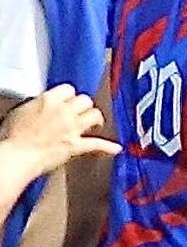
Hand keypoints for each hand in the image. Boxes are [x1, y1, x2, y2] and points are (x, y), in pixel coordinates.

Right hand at [0, 85, 118, 179]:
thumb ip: (37, 105)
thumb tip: (42, 105)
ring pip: (94, 115)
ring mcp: (72, 129)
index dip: (68, 95)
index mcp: (49, 101)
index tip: (66, 99)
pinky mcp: (75, 146)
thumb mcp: (20, 112)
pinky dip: (107, 147)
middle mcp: (64, 112)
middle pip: (85, 100)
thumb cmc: (11, 138)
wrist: (14, 157)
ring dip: (94, 118)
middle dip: (82, 105)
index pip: (68, 89)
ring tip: (92, 121)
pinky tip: (115, 148)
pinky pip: (96, 145)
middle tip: (78, 111)